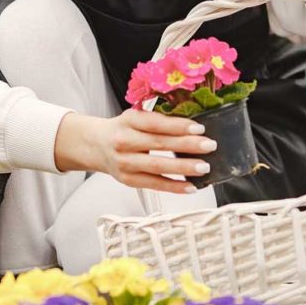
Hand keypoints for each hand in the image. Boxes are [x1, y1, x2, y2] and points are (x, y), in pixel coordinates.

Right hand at [54, 109, 216, 193]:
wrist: (95, 145)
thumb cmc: (122, 129)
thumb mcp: (134, 117)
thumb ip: (158, 120)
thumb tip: (193, 127)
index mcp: (128, 121)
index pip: (155, 123)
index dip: (177, 125)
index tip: (199, 127)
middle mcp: (124, 141)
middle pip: (159, 144)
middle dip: (187, 145)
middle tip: (209, 145)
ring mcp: (125, 163)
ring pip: (157, 166)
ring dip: (183, 168)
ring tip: (204, 167)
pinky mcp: (128, 180)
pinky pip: (154, 184)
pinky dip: (174, 187)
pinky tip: (191, 186)